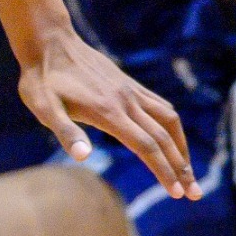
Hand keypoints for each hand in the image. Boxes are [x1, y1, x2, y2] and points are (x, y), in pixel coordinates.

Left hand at [17, 31, 197, 199]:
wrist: (48, 40)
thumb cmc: (41, 78)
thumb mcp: (42, 107)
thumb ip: (65, 132)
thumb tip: (83, 157)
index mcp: (108, 112)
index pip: (146, 146)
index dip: (163, 171)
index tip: (177, 193)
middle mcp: (126, 101)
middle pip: (163, 138)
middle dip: (181, 168)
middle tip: (194, 194)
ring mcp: (130, 90)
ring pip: (169, 120)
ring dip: (182, 147)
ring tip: (188, 171)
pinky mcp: (129, 83)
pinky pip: (160, 105)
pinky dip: (173, 126)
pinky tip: (172, 138)